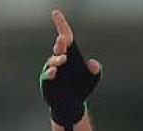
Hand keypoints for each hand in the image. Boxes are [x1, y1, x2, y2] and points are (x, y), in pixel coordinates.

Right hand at [40, 9, 101, 130]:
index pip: (66, 37)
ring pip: (53, 61)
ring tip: (63, 59)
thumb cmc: (82, 88)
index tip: (56, 13)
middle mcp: (59, 59)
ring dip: (57, 60)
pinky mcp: (47, 81)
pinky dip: (50, 72)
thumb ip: (96, 72)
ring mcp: (51, 69)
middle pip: (59, 48)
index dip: (61, 25)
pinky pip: (47, 75)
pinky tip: (54, 71)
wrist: (72, 105)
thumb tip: (94, 64)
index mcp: (70, 54)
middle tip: (63, 40)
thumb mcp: (92, 80)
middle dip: (61, 44)